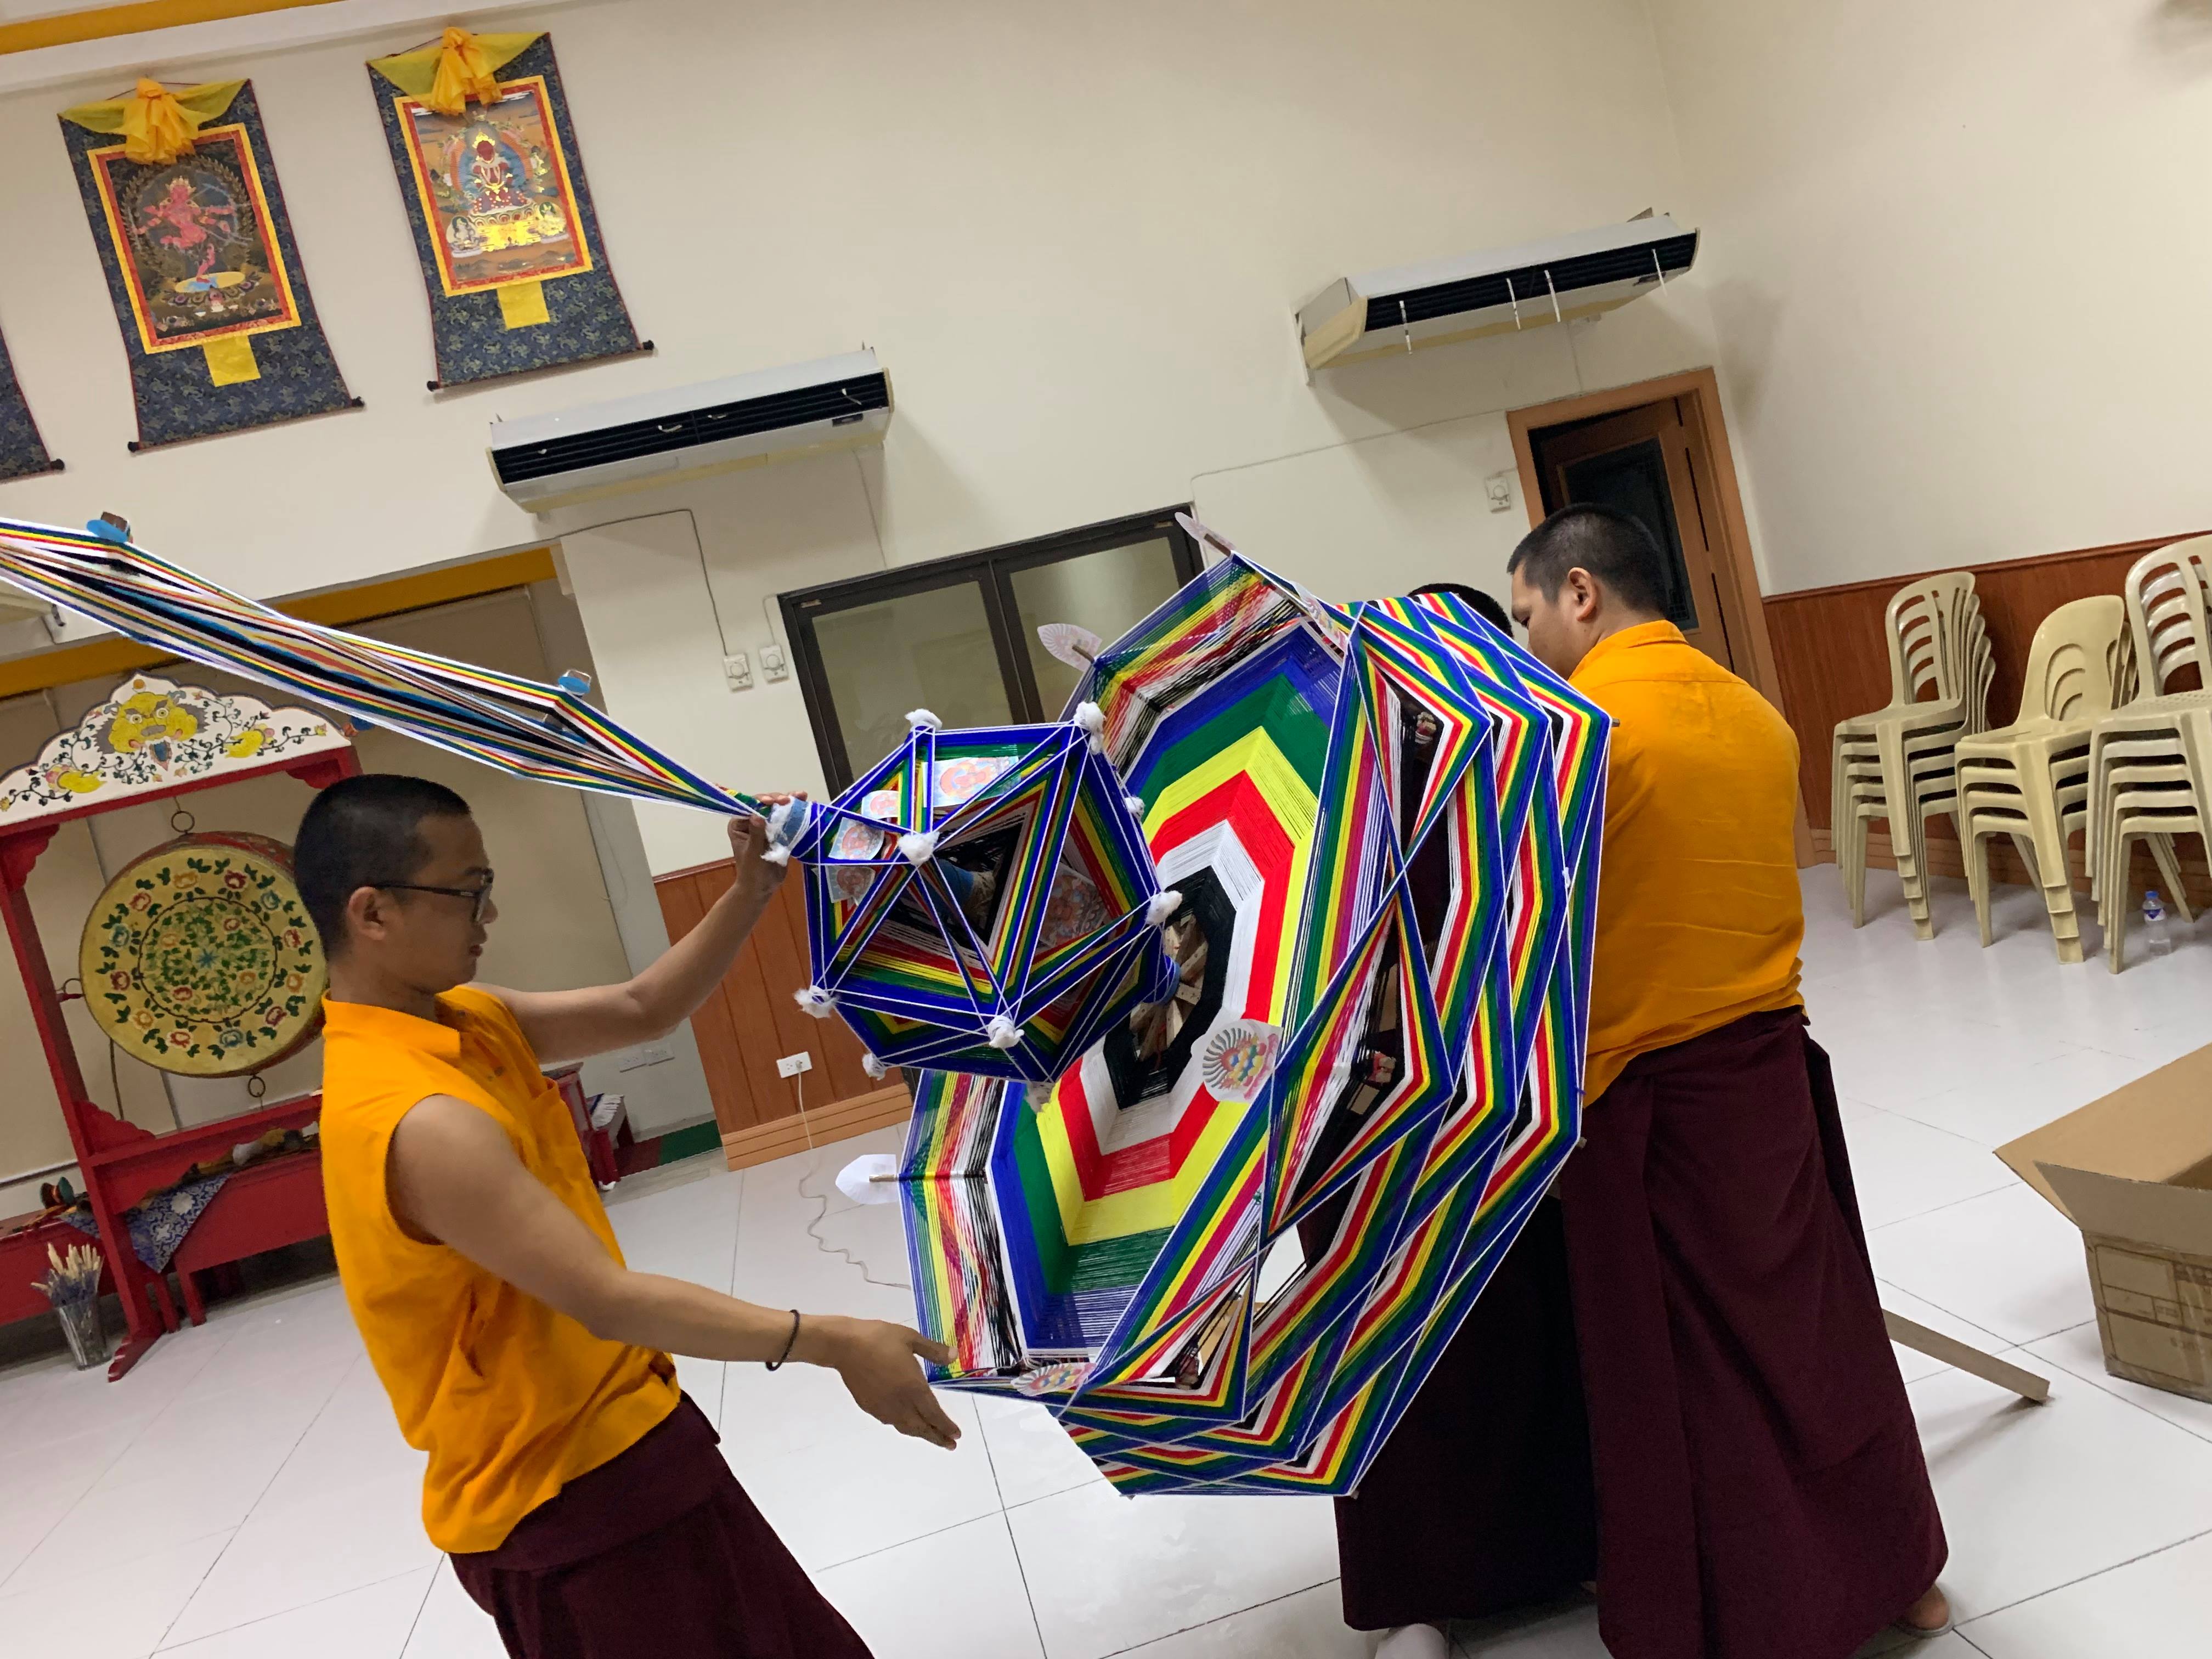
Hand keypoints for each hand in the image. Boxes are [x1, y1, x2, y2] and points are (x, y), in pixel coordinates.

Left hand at [728, 792, 804, 905]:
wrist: (762, 888)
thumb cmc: (752, 873)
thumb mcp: (754, 853)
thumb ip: (756, 835)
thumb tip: (757, 815)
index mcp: (739, 824)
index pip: (750, 806)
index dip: (763, 800)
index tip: (774, 801)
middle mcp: (751, 821)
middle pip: (766, 805)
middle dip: (779, 800)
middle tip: (791, 799)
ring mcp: (766, 826)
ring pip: (778, 810)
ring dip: (790, 803)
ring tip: (802, 795)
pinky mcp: (778, 832)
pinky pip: (787, 820)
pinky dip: (796, 813)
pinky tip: (806, 805)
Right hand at [800, 1314, 961, 1449]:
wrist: (845, 1346)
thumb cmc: (879, 1338)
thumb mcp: (911, 1338)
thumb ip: (933, 1350)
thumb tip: (954, 1356)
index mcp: (913, 1388)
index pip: (934, 1415)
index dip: (946, 1427)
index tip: (957, 1436)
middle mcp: (900, 1403)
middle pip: (921, 1428)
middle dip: (938, 1438)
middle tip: (950, 1445)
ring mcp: (883, 1407)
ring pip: (905, 1427)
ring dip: (920, 1433)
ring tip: (929, 1435)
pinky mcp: (869, 1406)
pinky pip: (890, 1421)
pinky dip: (902, 1425)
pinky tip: (904, 1420)